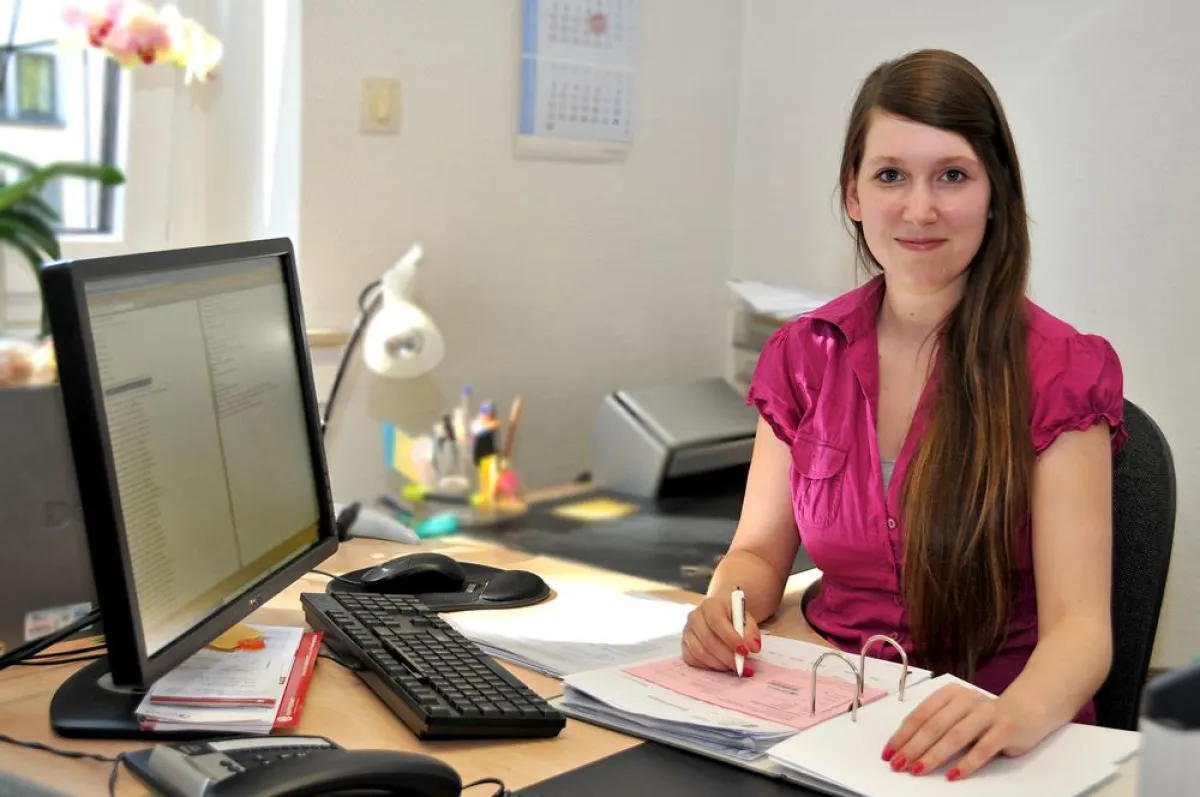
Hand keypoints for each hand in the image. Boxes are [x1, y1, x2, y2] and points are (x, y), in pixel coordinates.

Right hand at [681, 594, 761, 674]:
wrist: (719, 613)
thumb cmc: (733, 616)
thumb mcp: (746, 619)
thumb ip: (751, 631)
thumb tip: (753, 647)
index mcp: (710, 605)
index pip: (717, 622)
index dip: (731, 638)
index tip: (746, 652)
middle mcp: (695, 617)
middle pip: (708, 640)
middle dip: (728, 657)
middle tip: (744, 666)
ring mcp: (687, 631)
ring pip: (700, 652)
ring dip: (720, 664)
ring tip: (735, 667)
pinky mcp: (684, 644)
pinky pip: (693, 659)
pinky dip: (708, 666)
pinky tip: (721, 665)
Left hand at [882, 683, 1048, 780]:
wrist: (1029, 709)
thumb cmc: (986, 717)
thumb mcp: (958, 715)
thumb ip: (938, 724)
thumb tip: (905, 747)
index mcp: (950, 694)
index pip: (920, 715)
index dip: (903, 734)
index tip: (888, 752)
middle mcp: (966, 699)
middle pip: (934, 725)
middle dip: (913, 747)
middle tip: (898, 764)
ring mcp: (987, 712)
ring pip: (955, 736)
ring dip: (933, 755)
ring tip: (918, 770)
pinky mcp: (1005, 728)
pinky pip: (983, 749)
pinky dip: (966, 764)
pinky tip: (952, 776)